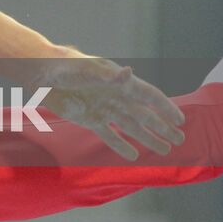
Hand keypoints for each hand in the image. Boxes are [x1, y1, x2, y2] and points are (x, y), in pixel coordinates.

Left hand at [29, 50, 185, 160]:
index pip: (149, 96)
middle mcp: (115, 96)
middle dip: (162, 127)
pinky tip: (133, 156)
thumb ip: (108, 75)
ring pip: (131, 127)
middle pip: (144, 114)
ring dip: (147, 138)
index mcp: (119, 82)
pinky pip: (109, 135)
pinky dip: (120, 145)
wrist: (42, 73)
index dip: (165, 107)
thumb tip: (129, 72)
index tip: (180, 120)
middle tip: (179, 140)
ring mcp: (103, 109)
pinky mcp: (89, 119)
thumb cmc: (66, 65)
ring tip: (164, 150)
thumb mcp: (87, 68)